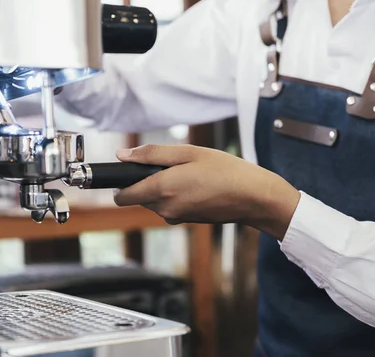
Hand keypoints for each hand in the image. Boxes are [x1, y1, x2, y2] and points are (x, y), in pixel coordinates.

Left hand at [113, 144, 300, 239]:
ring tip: (188, 173)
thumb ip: (151, 154)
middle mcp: (165, 209)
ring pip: (154, 202)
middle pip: (138, 197)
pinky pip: (169, 207)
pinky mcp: (186, 221)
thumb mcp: (188, 153)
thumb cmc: (225, 171)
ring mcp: (176, 218)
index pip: (122, 196)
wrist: (253, 197)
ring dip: (161, 188)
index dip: (121, 183)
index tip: (130, 170)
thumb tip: (122, 156)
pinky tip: (196, 184)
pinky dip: (175, 195)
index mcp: (161, 190)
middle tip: (171, 165)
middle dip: (145, 182)